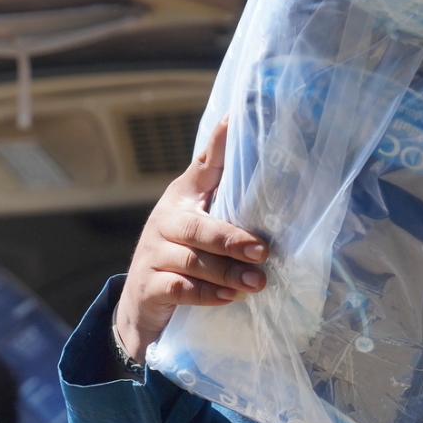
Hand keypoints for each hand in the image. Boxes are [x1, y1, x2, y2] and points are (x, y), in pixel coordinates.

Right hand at [113, 116, 268, 361]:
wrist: (142, 307)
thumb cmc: (183, 261)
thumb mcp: (203, 232)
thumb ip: (229, 214)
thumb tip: (281, 202)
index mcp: (183, 200)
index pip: (203, 167)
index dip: (218, 143)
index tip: (235, 115)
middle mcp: (165, 222)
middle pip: (199, 228)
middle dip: (232, 240)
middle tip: (263, 251)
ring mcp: (153, 254)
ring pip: (193, 261)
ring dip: (228, 272)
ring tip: (257, 282)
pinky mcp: (148, 286)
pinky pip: (180, 288)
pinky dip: (207, 293)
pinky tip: (229, 297)